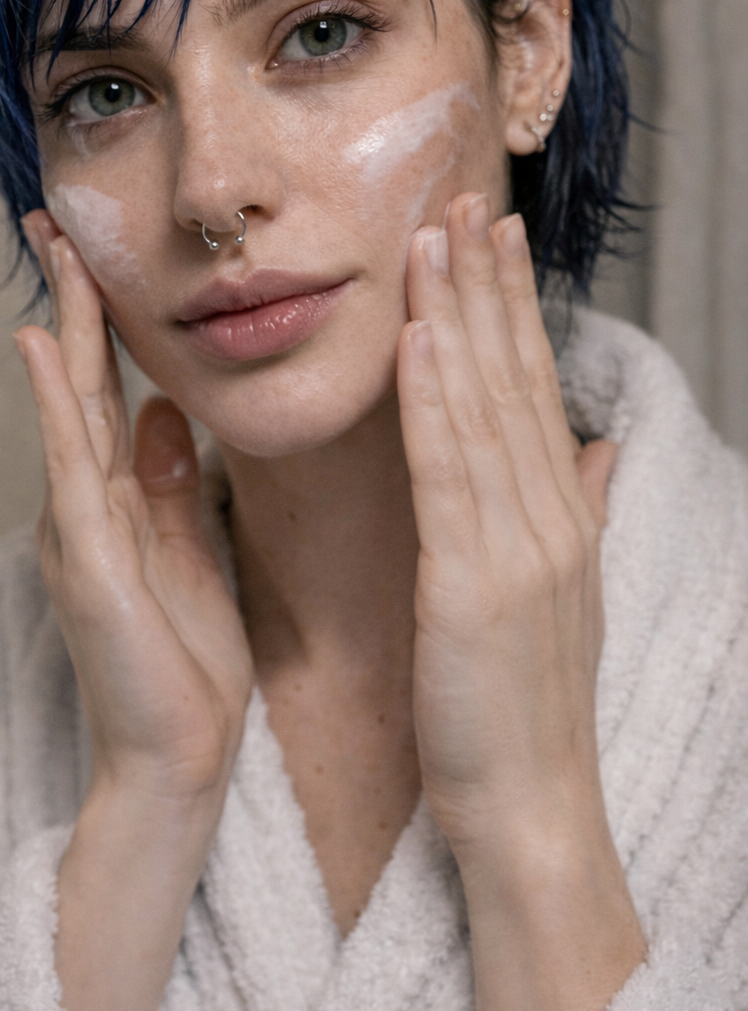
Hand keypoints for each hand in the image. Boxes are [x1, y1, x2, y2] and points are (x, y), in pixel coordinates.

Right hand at [16, 210, 252, 811]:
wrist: (176, 762)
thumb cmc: (185, 667)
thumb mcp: (187, 554)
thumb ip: (167, 484)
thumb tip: (158, 409)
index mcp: (117, 502)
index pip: (108, 391)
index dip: (106, 322)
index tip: (102, 255)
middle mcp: (86, 504)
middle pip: (79, 382)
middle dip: (73, 299)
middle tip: (56, 220)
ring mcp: (78, 528)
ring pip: (69, 406)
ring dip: (64, 324)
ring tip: (54, 249)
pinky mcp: (85, 559)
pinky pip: (69, 465)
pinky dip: (56, 402)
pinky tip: (46, 345)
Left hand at [398, 194, 643, 1010]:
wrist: (529, 807)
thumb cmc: (523, 706)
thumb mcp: (562, 597)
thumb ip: (576, 512)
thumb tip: (596, 449)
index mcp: (560, 516)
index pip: (530, 388)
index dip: (509, 308)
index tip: (490, 238)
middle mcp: (548, 516)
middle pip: (512, 379)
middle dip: (484, 287)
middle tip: (462, 203)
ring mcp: (518, 547)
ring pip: (482, 407)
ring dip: (455, 318)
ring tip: (433, 241)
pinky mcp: (473, 584)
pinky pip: (449, 473)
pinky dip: (432, 401)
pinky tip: (415, 342)